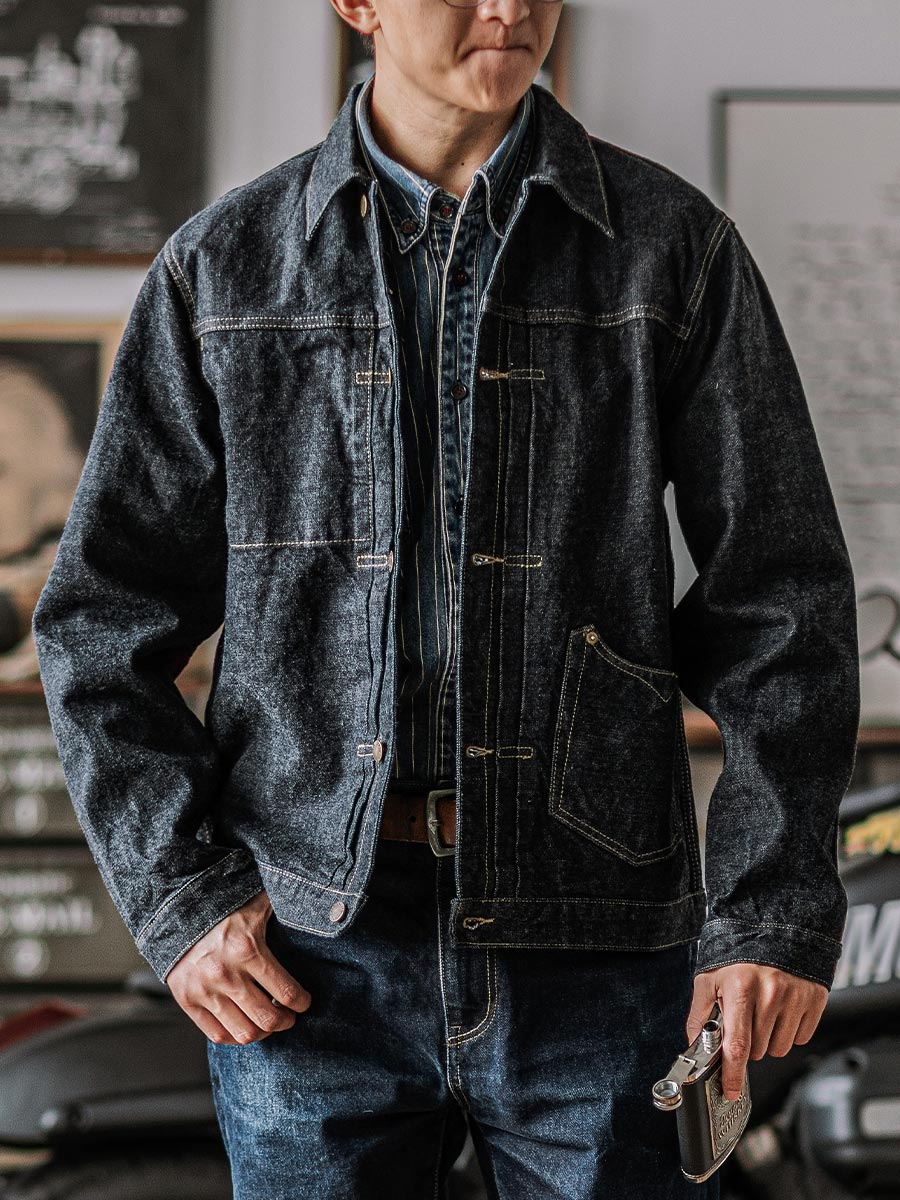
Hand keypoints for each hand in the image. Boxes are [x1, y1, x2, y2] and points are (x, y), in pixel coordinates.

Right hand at [166, 889, 311, 1043]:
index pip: (285, 992)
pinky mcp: (187, 1000)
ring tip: (268, 1022)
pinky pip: (217, 1034)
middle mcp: (225, 973)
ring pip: (244, 1033)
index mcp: (247, 949)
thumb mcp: (258, 902)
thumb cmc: (225, 905)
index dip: (301, 1002)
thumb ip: (286, 906)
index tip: (305, 1002)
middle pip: (268, 1019)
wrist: (175, 909)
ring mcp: (204, 990)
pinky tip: (245, 1024)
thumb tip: (324, 904)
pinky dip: (235, 1036)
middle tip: (290, 1016)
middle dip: (286, 1021)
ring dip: (263, 1032)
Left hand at [686, 963, 827, 1099]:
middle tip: (744, 1020)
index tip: (730, 1091)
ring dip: (769, 1039)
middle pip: (758, 1050)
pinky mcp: (815, 999)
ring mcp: (795, 997)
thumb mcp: (710, 977)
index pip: (737, 1045)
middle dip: (748, 1044)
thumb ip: (699, 1012)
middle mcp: (770, 994)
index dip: (733, 1074)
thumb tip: (694, 1043)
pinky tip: (781, 1010)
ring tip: (763, 1012)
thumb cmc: (739, 953)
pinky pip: (801, 1038)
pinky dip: (790, 1031)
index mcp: (740, 988)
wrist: (778, 927)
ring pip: (779, 1048)